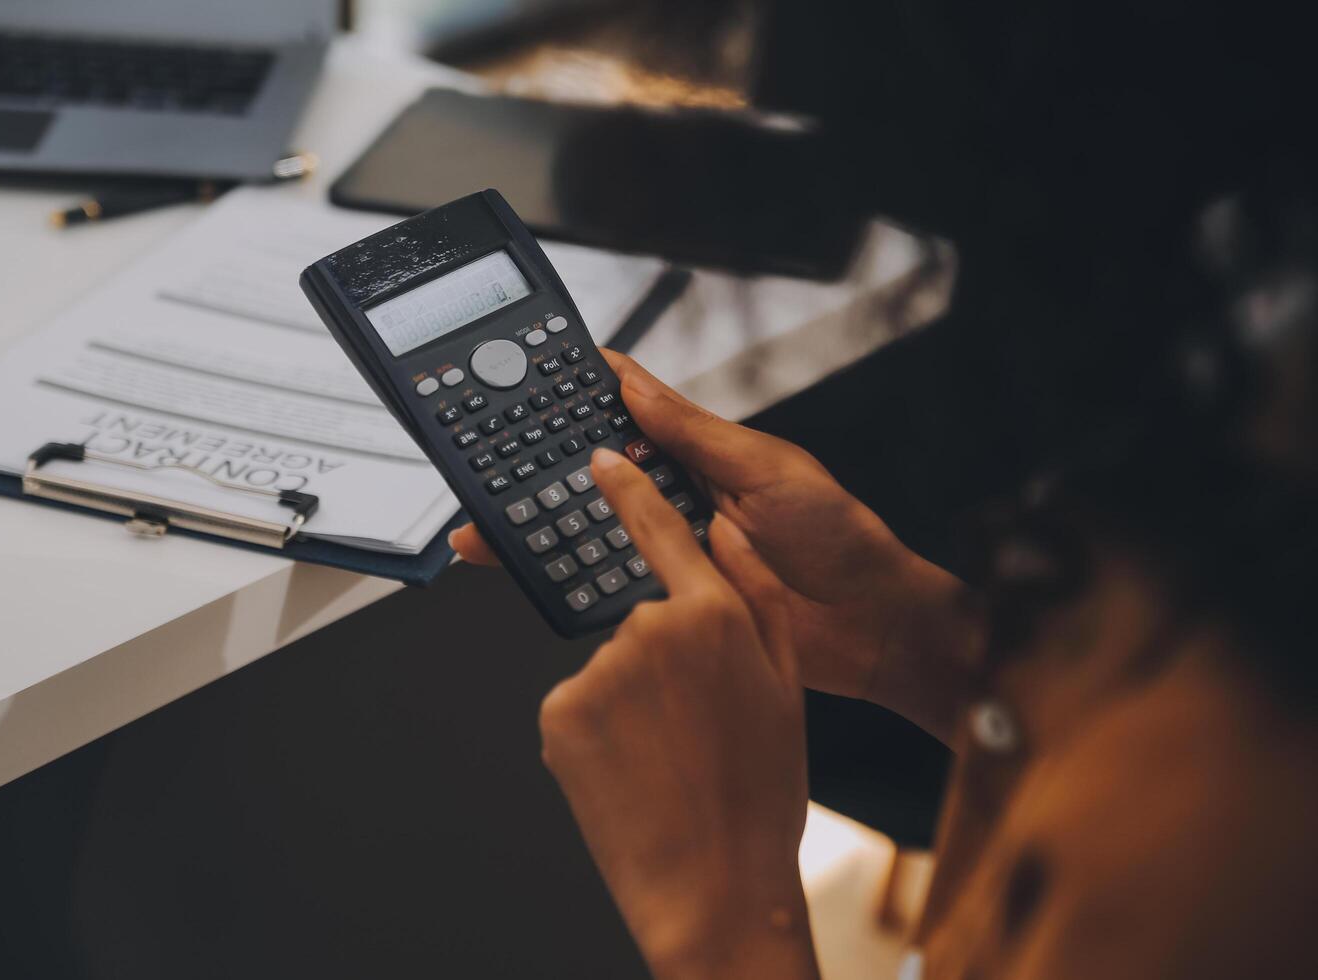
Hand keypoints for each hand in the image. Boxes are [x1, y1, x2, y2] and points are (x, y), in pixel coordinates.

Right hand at [450, 350, 978, 740]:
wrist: (872, 632)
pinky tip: (530, 572)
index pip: (630, 416)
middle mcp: (681, 502)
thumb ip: (696, 435)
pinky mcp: (669, 605)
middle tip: (483, 461)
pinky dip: (565, 580)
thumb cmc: (840, 541)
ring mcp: (672, 554)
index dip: (582, 398)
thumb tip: (636, 386)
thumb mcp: (769, 472)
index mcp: (703, 458)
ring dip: (540, 526)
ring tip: (486, 524)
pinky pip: (608, 588)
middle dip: (539, 470)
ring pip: (591, 533)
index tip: (530, 378)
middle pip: (595, 477)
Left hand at [537, 448, 818, 979]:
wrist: (713, 885)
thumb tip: (727, 533)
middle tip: (692, 729)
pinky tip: (633, 772)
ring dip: (630, 704)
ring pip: (609, 669)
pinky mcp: (560, 711)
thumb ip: (758, 596)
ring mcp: (599, 670)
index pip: (659, 530)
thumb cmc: (761, 793)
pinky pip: (579, 707)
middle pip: (639, 620)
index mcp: (714, 615)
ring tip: (669, 761)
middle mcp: (650, 630)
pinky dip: (599, 735)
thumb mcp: (785, 687)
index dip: (627, 491)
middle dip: (658, 663)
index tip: (601, 460)